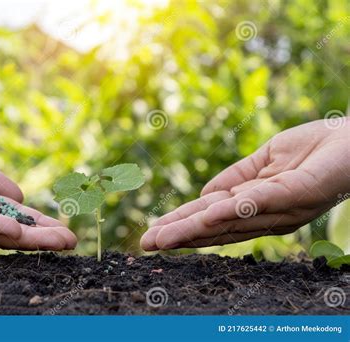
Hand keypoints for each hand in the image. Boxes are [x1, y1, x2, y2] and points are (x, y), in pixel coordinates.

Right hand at [141, 118, 349, 249]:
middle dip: (178, 236)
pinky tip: (203, 214)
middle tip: (145, 245)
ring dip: (193, 231)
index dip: (182, 225)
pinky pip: (256, 204)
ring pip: (229, 223)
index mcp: (257, 206)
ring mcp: (279, 209)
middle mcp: (265, 215)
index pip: (212, 219)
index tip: (154, 232)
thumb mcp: (266, 159)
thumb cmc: (316, 148)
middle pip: (215, 228)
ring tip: (161, 239)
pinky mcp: (294, 195)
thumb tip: (202, 196)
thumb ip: (235, 178)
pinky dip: (228, 211)